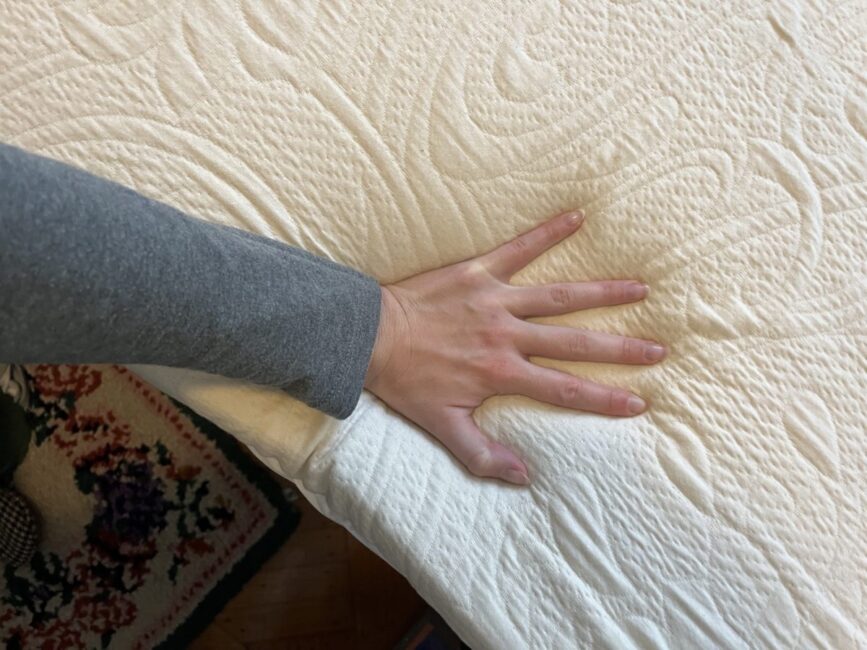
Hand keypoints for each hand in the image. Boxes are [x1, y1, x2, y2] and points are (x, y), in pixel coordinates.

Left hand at [363, 211, 664, 485]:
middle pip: (575, 341)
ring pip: (558, 295)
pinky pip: (518, 248)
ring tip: (640, 288)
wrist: (369, 337)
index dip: (604, 399)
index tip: (640, 402)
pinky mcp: (478, 272)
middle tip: (659, 349)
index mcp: (502, 373)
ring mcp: (495, 300)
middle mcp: (507, 335)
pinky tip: (577, 216)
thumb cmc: (405, 382)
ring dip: (601, 292)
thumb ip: (483, 454)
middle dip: (620, 348)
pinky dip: (547, 232)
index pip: (565, 389)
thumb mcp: (442, 426)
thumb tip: (525, 477)